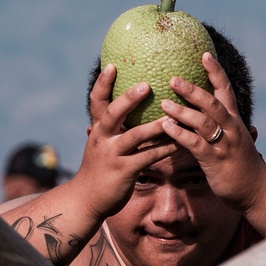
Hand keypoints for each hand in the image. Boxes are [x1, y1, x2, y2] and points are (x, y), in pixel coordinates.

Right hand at [73, 66, 177, 218]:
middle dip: (128, 99)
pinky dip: (164, 149)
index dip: (103, 83)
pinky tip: (179, 143)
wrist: (87, 200)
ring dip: (155, 125)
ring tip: (174, 116)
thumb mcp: (101, 144)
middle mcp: (102, 138)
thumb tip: (125, 108)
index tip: (112, 65)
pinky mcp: (123, 171)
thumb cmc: (100, 168)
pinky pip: (147, 157)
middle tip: (146, 85)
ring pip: (134, 136)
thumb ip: (111, 128)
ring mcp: (112, 155)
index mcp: (98, 129)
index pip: (97, 101)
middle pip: (113, 113)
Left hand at [159, 53, 265, 211]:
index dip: (215, 71)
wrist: (256, 190)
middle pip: (212, 103)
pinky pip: (196, 145)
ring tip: (164, 104)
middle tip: (172, 79)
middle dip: (193, 90)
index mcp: (234, 119)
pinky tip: (166, 128)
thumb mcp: (233, 139)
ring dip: (183, 112)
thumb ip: (219, 124)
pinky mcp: (215, 161)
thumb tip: (202, 111)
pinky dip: (181, 135)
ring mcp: (224, 144)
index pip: (225, 90)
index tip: (204, 54)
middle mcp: (231, 128)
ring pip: (204, 123)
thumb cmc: (240, 164)